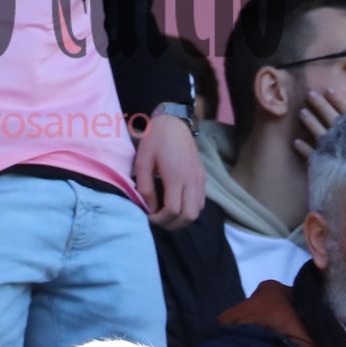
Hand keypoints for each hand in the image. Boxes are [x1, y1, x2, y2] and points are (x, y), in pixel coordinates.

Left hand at [134, 113, 206, 228]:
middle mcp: (192, 180)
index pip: (173, 210)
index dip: (160, 219)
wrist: (174, 123)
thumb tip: (150, 208)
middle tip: (158, 219)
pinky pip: (200, 202)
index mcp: (176, 176)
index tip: (149, 216)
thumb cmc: (155, 140)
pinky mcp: (202, 177)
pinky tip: (176, 205)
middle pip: (188, 216)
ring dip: (182, 219)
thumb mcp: (142, 161)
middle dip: (172, 224)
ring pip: (197, 211)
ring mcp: (200, 179)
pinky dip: (190, 210)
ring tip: (166, 215)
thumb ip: (145, 187)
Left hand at [290, 92, 345, 160]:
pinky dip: (304, 148)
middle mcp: (345, 138)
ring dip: (310, 122)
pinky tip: (296, 142)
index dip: (339, 100)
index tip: (329, 90)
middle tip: (310, 94)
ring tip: (302, 112)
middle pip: (331, 118)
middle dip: (321, 105)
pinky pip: (312, 155)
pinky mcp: (325, 164)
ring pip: (319, 133)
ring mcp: (333, 152)